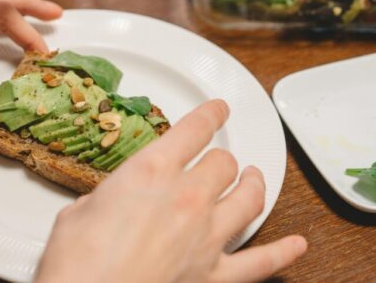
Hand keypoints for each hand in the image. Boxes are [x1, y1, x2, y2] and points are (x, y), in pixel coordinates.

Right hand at [36, 100, 306, 282]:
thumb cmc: (78, 261)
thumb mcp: (79, 212)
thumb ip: (105, 199)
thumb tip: (106, 204)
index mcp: (151, 172)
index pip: (194, 130)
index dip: (210, 114)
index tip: (217, 109)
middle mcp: (187, 197)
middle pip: (224, 163)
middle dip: (221, 158)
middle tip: (217, 159)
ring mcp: (206, 237)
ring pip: (249, 199)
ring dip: (254, 185)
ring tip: (253, 178)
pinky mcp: (214, 275)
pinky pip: (261, 262)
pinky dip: (283, 253)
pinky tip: (297, 245)